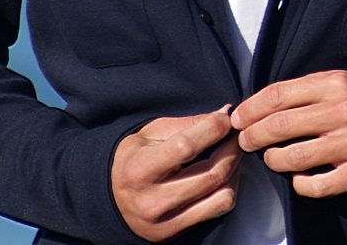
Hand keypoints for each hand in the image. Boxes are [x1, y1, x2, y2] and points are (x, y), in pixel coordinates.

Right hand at [111, 106, 241, 241]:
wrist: (110, 199)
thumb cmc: (133, 159)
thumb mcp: (149, 134)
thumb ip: (186, 124)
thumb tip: (225, 114)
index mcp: (139, 169)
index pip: (186, 147)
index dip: (213, 128)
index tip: (226, 118)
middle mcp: (152, 200)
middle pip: (211, 173)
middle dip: (232, 148)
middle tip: (236, 134)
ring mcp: (166, 221)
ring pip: (222, 195)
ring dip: (235, 170)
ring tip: (231, 154)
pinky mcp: (176, 232)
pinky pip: (218, 209)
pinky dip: (229, 188)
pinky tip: (224, 175)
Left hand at [232, 70, 346, 198]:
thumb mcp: (342, 84)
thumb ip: (306, 90)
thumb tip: (258, 106)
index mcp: (336, 84)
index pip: (278, 95)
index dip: (250, 108)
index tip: (237, 118)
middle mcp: (345, 111)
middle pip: (279, 126)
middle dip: (252, 136)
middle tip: (246, 142)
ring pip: (292, 158)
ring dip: (274, 160)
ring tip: (274, 158)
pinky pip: (314, 185)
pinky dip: (299, 184)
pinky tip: (300, 178)